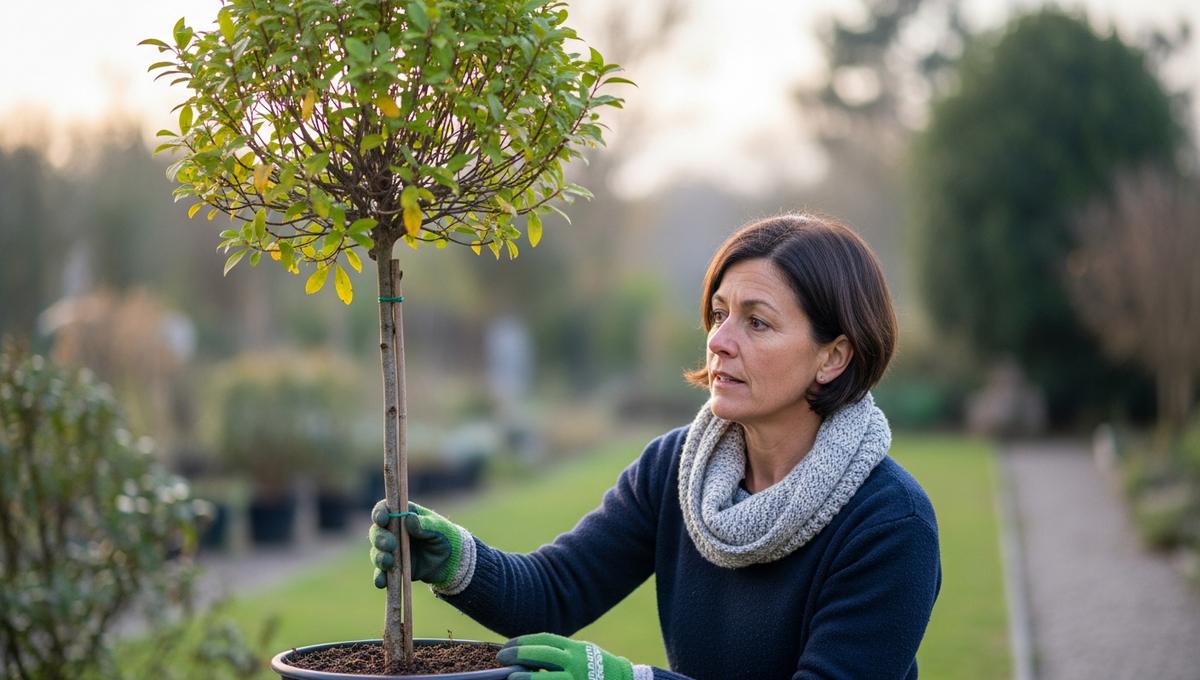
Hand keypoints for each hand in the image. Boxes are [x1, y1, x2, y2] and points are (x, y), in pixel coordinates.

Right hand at [369, 500, 467, 589]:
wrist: (451, 562)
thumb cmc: (446, 537)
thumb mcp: (439, 529)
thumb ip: (424, 524)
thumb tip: (408, 518)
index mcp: (403, 515)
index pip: (385, 509)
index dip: (380, 513)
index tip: (382, 519)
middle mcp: (393, 531)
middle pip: (376, 532)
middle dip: (380, 538)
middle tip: (390, 545)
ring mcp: (391, 550)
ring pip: (376, 552)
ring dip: (379, 557)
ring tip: (388, 562)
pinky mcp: (393, 568)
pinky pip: (382, 573)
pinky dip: (380, 577)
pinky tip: (381, 582)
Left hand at [498, 633, 633, 679]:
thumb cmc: (596, 667)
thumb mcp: (581, 652)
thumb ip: (560, 653)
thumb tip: (528, 656)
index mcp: (574, 648)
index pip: (544, 640)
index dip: (523, 642)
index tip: (507, 646)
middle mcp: (575, 662)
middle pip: (542, 655)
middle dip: (519, 655)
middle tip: (501, 657)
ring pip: (545, 679)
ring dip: (525, 678)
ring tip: (510, 678)